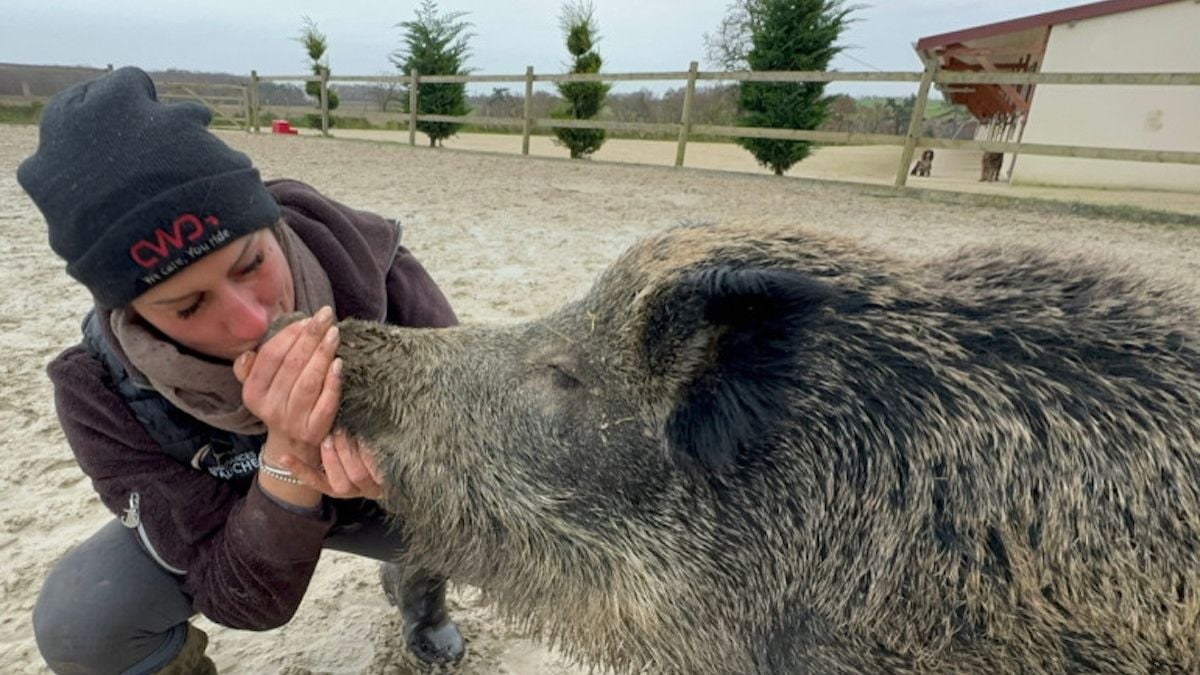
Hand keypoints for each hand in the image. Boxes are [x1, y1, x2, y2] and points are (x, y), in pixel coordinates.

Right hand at [233, 306, 340, 464]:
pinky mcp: (314, 430)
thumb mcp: (259, 387)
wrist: (291, 444)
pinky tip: (339, 364)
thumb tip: (247, 354)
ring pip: (309, 382)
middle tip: (326, 317)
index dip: (289, 335)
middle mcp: (270, 407)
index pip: (271, 357)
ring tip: (334, 334)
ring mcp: (293, 421)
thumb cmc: (279, 402)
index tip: (307, 320)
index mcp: (253, 392)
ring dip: (323, 355)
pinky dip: (333, 382)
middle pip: (293, 366)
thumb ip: (250, 369)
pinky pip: (326, 403)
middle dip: (311, 337)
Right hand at [278, 430, 385, 499]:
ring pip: (357, 475)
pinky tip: (366, 438)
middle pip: (339, 482)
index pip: (317, 482)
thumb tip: (317, 426)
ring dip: (348, 453)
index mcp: (341, 487)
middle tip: (329, 435)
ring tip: (345, 433)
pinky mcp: (392, 482)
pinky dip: (370, 453)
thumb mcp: (350, 448)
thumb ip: (333, 442)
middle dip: (331, 457)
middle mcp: (357, 491)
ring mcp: (375, 488)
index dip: (300, 471)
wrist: (406, 466)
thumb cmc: (371, 451)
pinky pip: (378, 470)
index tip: (283, 457)